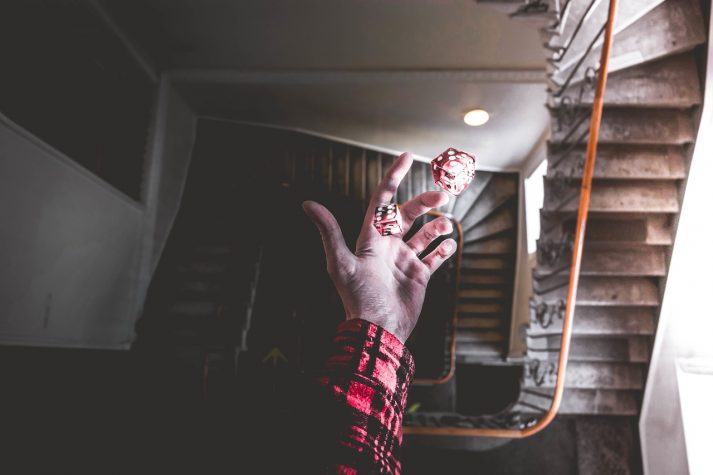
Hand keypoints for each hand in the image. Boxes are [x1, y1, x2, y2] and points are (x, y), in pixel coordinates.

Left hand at [302, 152, 456, 342]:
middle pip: (408, 214)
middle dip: (424, 202)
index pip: (383, 200)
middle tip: (443, 197)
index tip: (406, 156)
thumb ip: (329, 232)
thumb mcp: (340, 263)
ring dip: (436, 225)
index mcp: (370, 238)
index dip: (393, 177)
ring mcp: (404, 260)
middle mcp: (387, 245)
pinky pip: (434, 256)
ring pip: (424, 233)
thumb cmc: (358, 298)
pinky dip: (444, 248)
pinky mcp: (418, 275)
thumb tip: (307, 204)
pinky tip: (449, 244)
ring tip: (444, 226)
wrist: (378, 330)